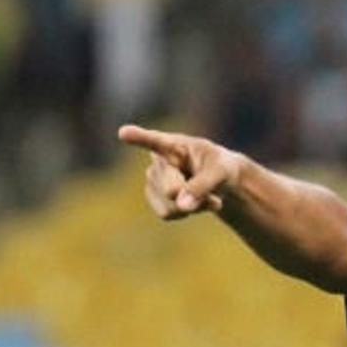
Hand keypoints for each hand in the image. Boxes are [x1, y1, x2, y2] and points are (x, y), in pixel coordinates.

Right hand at [117, 124, 241, 219]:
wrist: (222, 183)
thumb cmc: (222, 168)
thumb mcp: (221, 172)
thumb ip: (202, 186)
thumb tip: (180, 206)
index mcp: (174, 144)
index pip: (154, 141)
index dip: (138, 137)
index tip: (124, 133)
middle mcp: (158, 160)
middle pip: (170, 189)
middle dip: (191, 197)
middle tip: (214, 198)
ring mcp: (153, 179)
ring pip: (168, 205)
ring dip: (193, 207)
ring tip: (208, 197)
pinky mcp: (154, 198)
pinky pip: (167, 214)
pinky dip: (186, 213)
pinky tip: (194, 203)